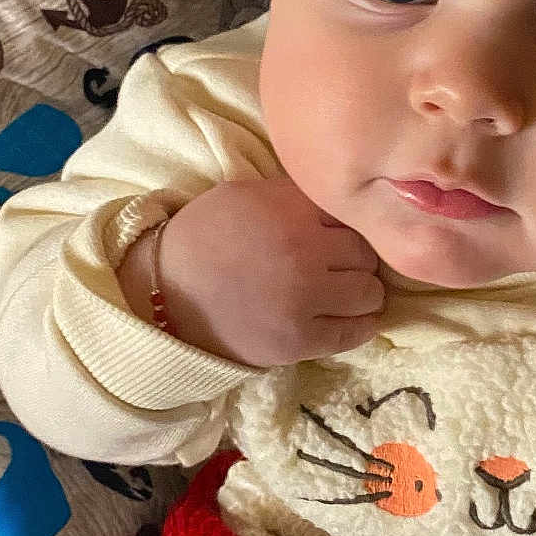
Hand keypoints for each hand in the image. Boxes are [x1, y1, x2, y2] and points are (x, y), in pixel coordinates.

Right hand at [121, 178, 383, 366]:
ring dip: (363, 291)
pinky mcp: (299, 341)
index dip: (345, 225)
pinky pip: (356, 332)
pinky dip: (360, 324)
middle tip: (340, 266)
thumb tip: (342, 198)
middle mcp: (305, 253)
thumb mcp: (248, 194)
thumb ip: (297, 196)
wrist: (164, 294)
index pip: (353, 214)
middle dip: (357, 259)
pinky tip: (349, 317)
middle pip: (367, 254)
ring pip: (370, 293)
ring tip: (344, 292)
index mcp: (293, 210)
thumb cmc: (206, 237)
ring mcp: (304, 300)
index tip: (334, 236)